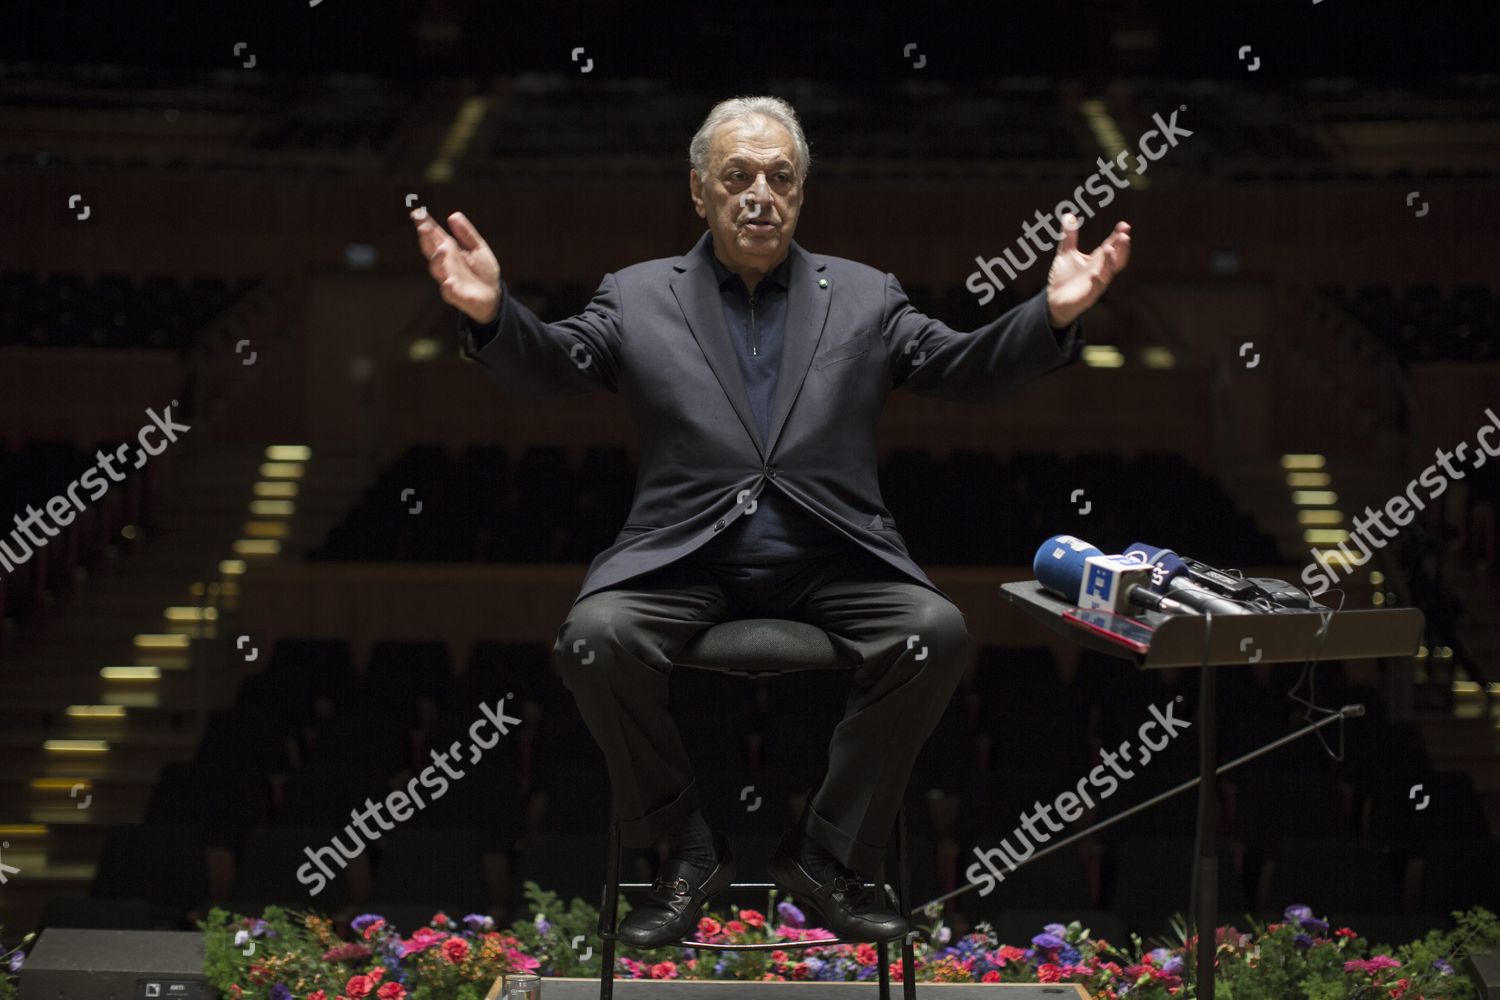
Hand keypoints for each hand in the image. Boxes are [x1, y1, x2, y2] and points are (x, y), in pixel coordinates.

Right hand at [411, 208, 501, 323]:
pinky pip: (449, 291)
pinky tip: (448, 282)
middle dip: (426, 239)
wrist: (494, 295)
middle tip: (424, 227)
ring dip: (437, 259)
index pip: (435, 236)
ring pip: (437, 269)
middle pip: (431, 250)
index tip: (418, 213)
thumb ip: (467, 234)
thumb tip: (453, 215)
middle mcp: (445, 264)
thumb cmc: (484, 271)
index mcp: (450, 251)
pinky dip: (448, 287)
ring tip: (443, 248)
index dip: (426, 224)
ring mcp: (448, 279)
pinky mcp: (456, 295)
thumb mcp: (478, 248)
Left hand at [1045, 214, 1130, 327]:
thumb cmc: (1065, 278)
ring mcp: (1095, 284)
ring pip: (1107, 273)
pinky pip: (1094, 290)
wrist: (1054, 301)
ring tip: (1109, 249)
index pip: (1112, 247)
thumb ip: (1069, 236)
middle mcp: (1100, 271)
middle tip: (1124, 235)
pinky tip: (1094, 276)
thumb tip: (1069, 215)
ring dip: (1109, 262)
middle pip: (1116, 259)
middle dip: (1121, 248)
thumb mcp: (1066, 253)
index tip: (1124, 225)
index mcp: (1097, 261)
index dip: (1118, 237)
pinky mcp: (1087, 297)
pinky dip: (1095, 282)